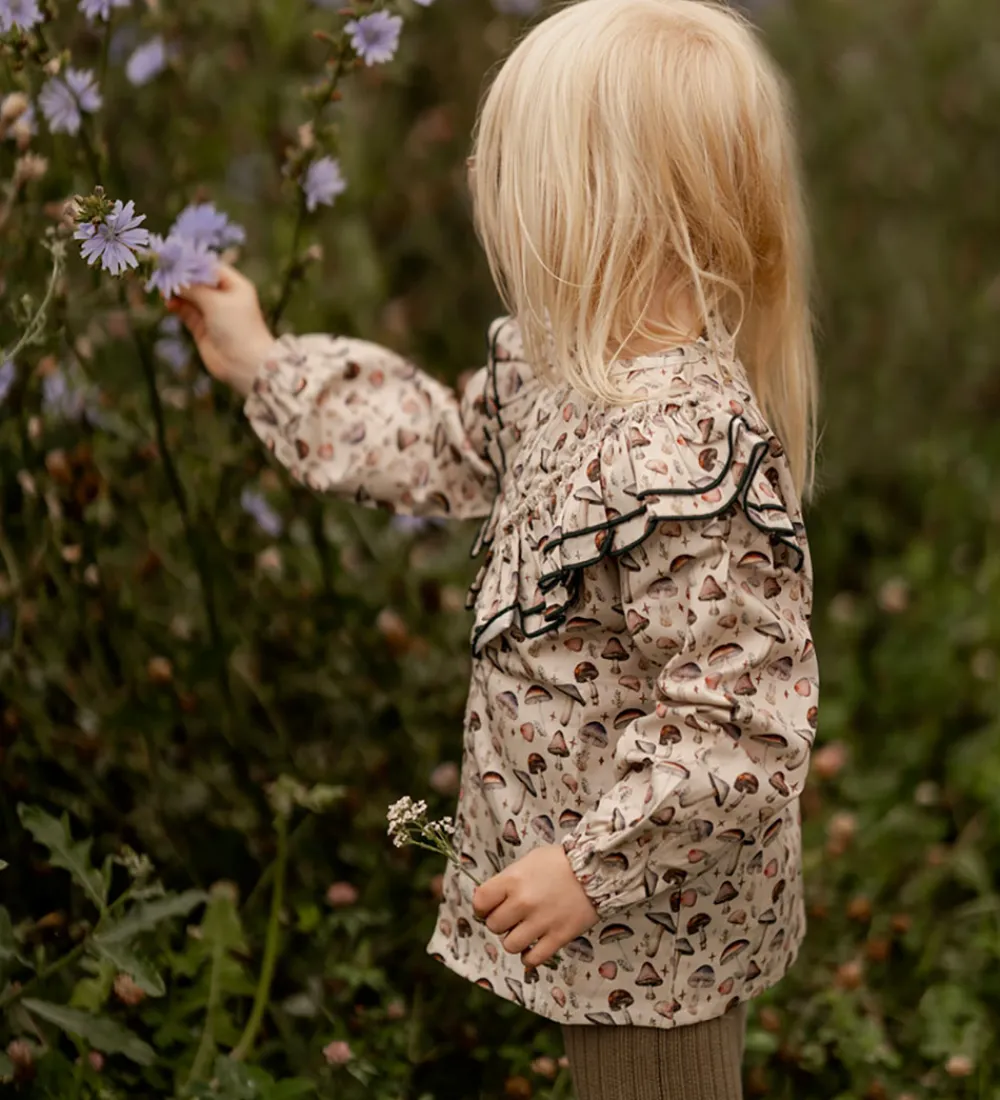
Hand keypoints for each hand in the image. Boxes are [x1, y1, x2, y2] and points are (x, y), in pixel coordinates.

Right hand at [166, 263, 276, 396]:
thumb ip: (194, 288)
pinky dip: (177, 306)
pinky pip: (186, 311)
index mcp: (235, 286)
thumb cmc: (237, 328)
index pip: (210, 267)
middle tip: (161, 272)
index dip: (192, 263)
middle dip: (180, 277)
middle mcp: (224, 298)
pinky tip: (168, 303)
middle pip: (198, 281)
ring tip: (162, 288)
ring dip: (176, 292)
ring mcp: (213, 313)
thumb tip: (174, 276)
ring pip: (190, 296)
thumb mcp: (215, 302)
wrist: (245, 365)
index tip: (172, 258)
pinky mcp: (202, 328)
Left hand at [472, 844, 599, 968]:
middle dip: (500, 922)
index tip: (489, 908)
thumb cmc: (560, 862)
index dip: (482, 907)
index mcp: (513, 880)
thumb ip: (508, 880)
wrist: (596, 869)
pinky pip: (533, 959)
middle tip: (512, 917)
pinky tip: (534, 946)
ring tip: (525, 931)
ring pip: (510, 945)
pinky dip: (529, 957)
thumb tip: (489, 899)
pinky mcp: (558, 937)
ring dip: (514, 940)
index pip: (480, 902)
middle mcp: (523, 902)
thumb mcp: (528, 861)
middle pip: (494, 926)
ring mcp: (541, 922)